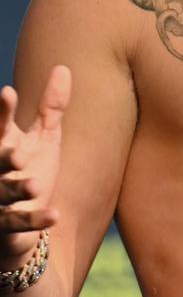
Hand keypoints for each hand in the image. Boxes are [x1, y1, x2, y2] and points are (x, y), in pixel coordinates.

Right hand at [0, 66, 70, 263]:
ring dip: (18, 189)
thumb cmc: (30, 171)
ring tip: (35, 186)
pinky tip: (55, 216)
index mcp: (4, 146)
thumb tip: (63, 67)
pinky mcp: (8, 228)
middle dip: (3, 156)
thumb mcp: (44, 138)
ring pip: (4, 193)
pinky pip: (20, 225)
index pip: (0, 127)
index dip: (2, 112)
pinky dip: (36, 221)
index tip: (7, 93)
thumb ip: (50, 107)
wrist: (23, 223)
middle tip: (17, 153)